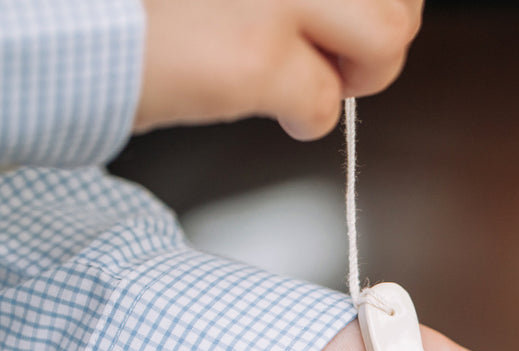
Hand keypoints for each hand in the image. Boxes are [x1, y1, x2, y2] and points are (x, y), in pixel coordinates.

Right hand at [137, 0, 422, 139]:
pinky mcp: (255, 57)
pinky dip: (306, 119)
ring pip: (387, 40)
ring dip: (360, 76)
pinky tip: (277, 110)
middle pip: (399, 2)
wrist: (67, 16)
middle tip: (336, 55)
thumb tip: (367, 6)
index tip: (355, 18)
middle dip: (378, 40)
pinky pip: (325, 105)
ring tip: (315, 81)